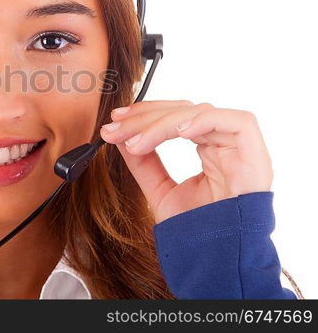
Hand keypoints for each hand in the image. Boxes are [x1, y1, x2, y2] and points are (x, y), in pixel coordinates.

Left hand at [99, 100, 272, 223]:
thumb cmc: (197, 231)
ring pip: (202, 113)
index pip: (176, 118)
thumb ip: (144, 163)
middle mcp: (226, 144)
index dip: (145, 114)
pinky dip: (204, 121)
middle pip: (184, 111)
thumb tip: (120, 136)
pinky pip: (238, 122)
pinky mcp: (256, 154)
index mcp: (210, 150)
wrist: (218, 259)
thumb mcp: (160, 191)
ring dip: (163, 122)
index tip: (114, 121)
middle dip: (145, 117)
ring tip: (135, 142)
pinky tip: (178, 132)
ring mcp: (242, 149)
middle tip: (115, 128)